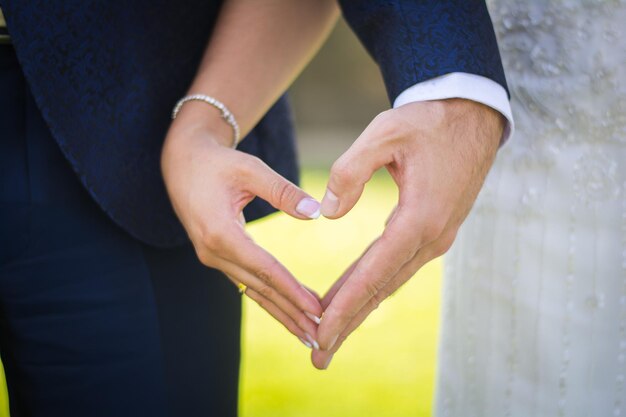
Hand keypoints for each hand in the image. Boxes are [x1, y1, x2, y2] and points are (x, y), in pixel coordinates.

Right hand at [161, 105, 323, 346]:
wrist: (181, 162)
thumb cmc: (217, 162)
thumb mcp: (250, 168)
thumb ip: (282, 191)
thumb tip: (315, 212)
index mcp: (221, 233)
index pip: (264, 269)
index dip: (292, 291)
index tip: (316, 310)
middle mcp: (213, 252)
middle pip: (260, 288)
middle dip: (291, 313)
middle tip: (320, 336)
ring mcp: (213, 257)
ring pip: (253, 290)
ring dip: (281, 312)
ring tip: (307, 334)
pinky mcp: (217, 256)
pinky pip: (246, 282)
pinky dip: (269, 298)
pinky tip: (286, 311)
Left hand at [311, 99, 503, 368]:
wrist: (471, 114)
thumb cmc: (427, 121)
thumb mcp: (384, 133)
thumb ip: (350, 171)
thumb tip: (327, 214)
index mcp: (419, 218)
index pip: (374, 273)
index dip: (344, 305)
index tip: (319, 333)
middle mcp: (431, 237)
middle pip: (381, 289)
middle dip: (348, 323)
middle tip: (318, 355)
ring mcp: (435, 237)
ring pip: (389, 282)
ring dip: (359, 309)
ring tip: (328, 335)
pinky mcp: (433, 231)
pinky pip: (396, 266)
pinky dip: (372, 286)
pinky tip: (351, 296)